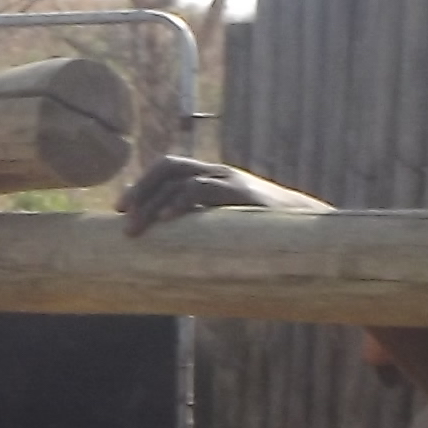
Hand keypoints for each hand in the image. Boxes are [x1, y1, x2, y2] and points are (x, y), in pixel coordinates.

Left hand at [118, 154, 326, 234]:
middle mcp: (218, 173)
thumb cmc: (262, 236)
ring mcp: (230, 180)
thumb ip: (199, 230)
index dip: (141, 185)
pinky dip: (180, 202)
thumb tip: (166, 258)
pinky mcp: (242, 194)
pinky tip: (168, 218)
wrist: (308, 230)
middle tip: (122, 218)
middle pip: (168, 168)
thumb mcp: (225, 228)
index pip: (167, 168)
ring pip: (180, 180)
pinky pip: (203, 189)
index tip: (119, 209)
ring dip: (152, 203)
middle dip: (140, 191)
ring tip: (137, 228)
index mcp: (211, 178)